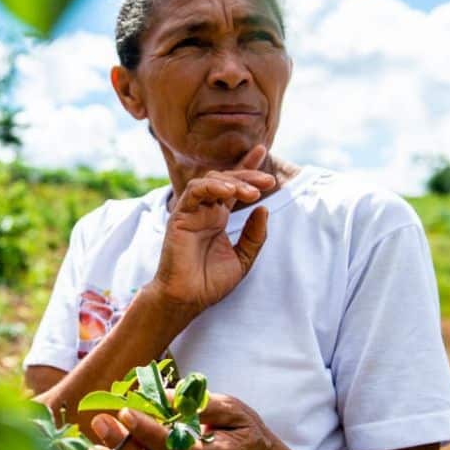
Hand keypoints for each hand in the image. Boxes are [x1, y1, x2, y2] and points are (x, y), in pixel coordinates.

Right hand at [148, 145, 274, 313]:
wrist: (188, 298)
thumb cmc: (209, 283)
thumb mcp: (243, 258)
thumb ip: (254, 235)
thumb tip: (264, 210)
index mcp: (218, 218)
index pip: (233, 186)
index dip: (247, 167)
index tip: (262, 151)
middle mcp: (205, 211)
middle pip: (226, 180)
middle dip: (248, 175)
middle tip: (269, 181)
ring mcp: (192, 212)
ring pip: (211, 181)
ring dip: (234, 182)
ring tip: (253, 192)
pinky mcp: (180, 216)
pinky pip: (194, 192)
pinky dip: (211, 187)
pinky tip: (229, 192)